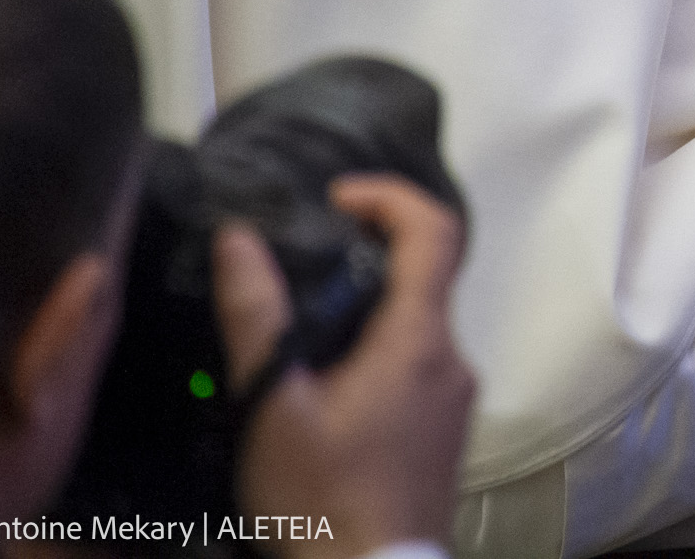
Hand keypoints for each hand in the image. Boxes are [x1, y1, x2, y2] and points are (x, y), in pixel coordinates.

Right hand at [214, 176, 476, 556]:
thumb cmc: (320, 497)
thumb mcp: (273, 405)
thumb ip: (258, 317)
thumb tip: (239, 237)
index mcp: (422, 340)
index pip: (436, 232)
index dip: (390, 197)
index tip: (335, 197)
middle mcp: (454, 359)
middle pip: (425, 278)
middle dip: (365, 258)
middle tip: (297, 267)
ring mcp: (456, 399)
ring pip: (417, 327)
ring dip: (365, 312)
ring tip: (295, 332)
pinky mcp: (444, 432)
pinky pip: (416, 366)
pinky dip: (376, 351)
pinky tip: (323, 385)